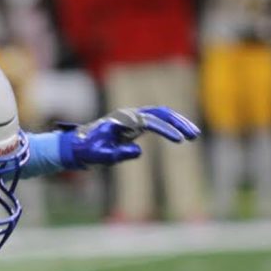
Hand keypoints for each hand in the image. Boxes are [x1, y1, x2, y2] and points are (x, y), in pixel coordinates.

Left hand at [59, 106, 199, 168]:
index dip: (165, 130)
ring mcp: (132, 118)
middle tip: (193, 136)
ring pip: (161, 115)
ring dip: (178, 122)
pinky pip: (157, 121)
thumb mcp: (99, 157)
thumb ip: (117, 154)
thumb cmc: (87, 151)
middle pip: (160, 113)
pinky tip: (181, 135)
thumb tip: (139, 151)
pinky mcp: (134, 125)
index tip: (179, 141)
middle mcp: (129, 115)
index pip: (149, 121)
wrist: (76, 146)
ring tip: (194, 136)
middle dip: (178, 123)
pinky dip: (170, 126)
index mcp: (121, 120)